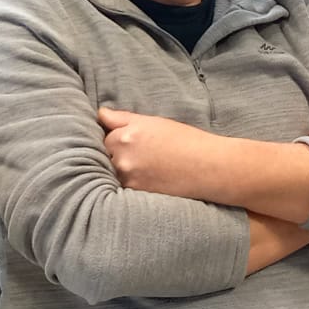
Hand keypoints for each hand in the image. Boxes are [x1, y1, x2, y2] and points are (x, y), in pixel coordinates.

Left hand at [96, 107, 226, 196]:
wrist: (209, 167)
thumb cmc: (184, 140)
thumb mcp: (152, 122)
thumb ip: (121, 118)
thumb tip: (100, 114)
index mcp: (125, 136)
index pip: (104, 138)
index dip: (116, 140)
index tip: (130, 142)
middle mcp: (122, 158)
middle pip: (105, 157)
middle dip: (116, 156)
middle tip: (141, 156)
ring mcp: (128, 178)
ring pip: (113, 174)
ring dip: (123, 171)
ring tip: (146, 168)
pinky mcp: (137, 194)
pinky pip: (123, 188)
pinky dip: (131, 183)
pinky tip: (149, 179)